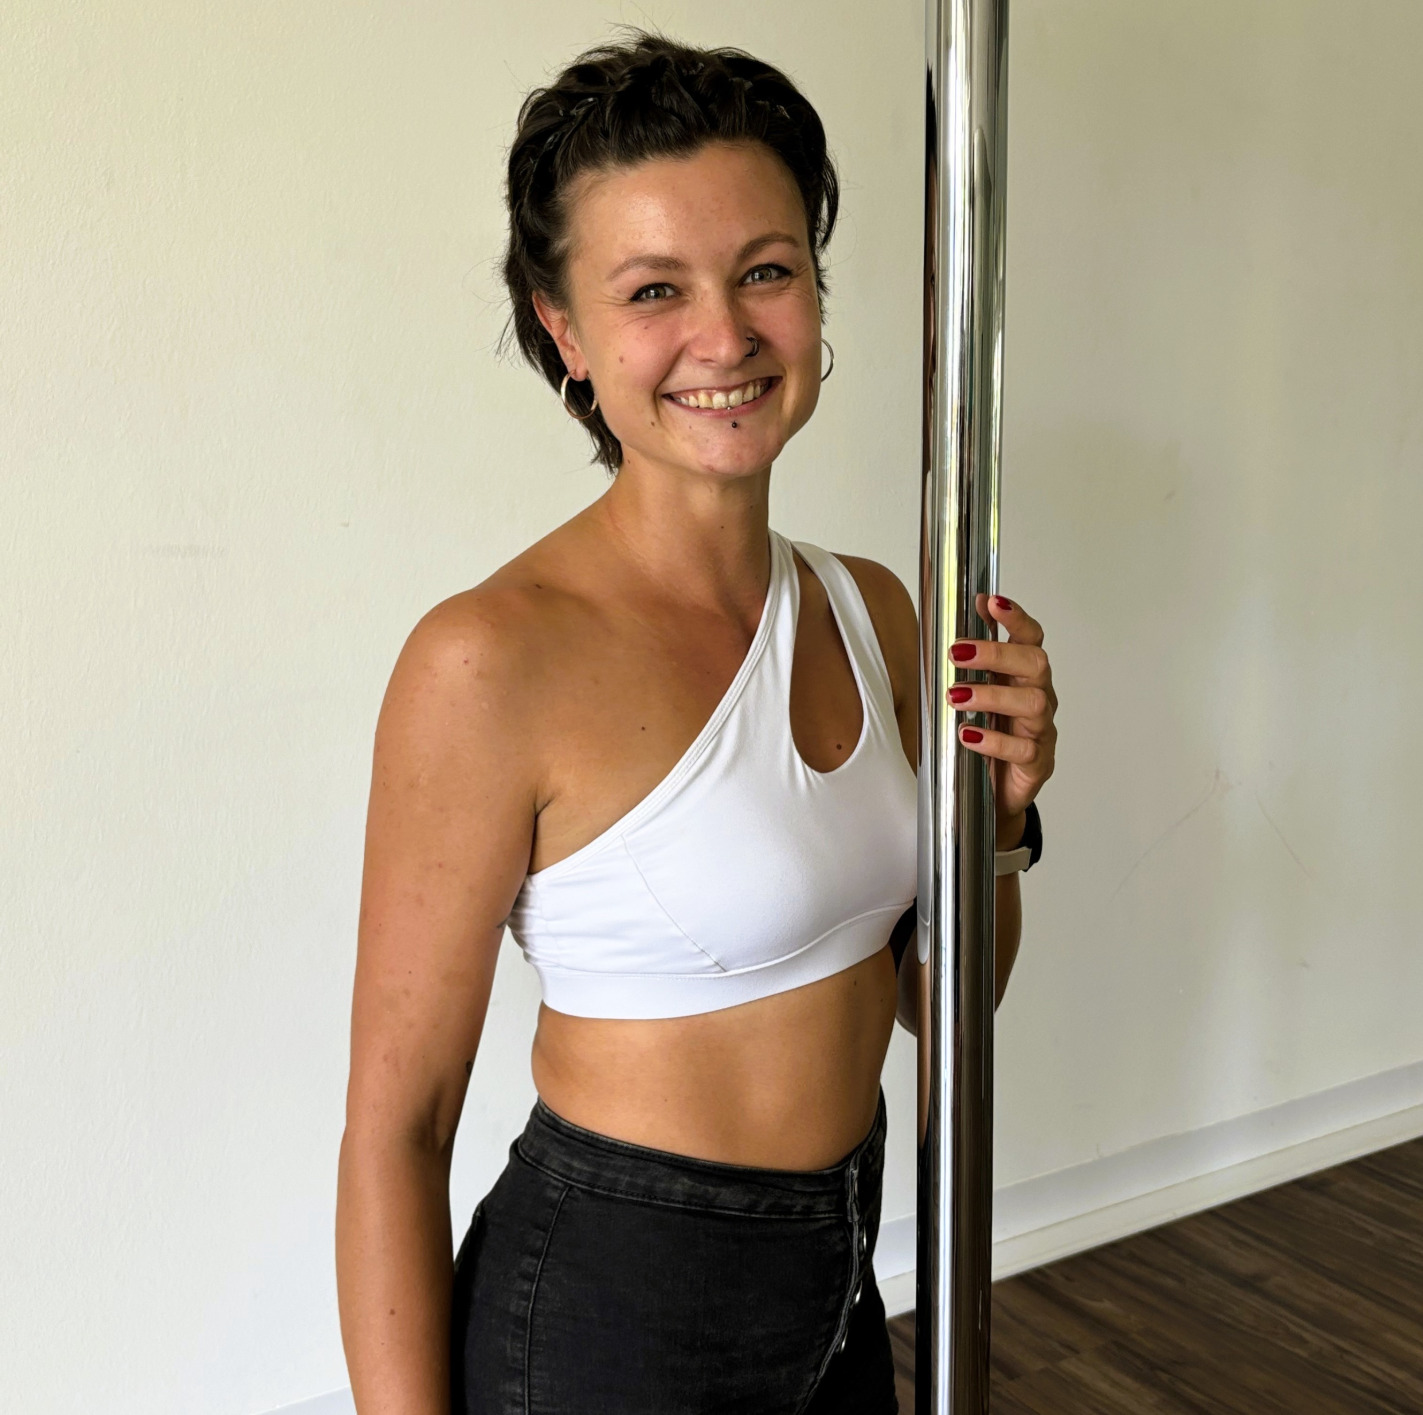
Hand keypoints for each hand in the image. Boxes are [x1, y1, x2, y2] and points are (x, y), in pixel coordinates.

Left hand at [948, 593, 1056, 847]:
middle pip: (1035, 664)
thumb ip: (968, 665)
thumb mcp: (975, 696)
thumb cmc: (988, 735)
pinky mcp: (1037, 763)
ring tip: (955, 697)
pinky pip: (1024, 749)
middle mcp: (1039, 697)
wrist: (996, 793)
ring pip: (1033, 703)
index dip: (1016, 618)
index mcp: (1024, 676)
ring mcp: (1041, 731)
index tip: (991, 602)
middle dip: (997, 653)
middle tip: (957, 652)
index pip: (1031, 638)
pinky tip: (968, 736)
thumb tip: (947, 623)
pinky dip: (994, 741)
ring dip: (991, 695)